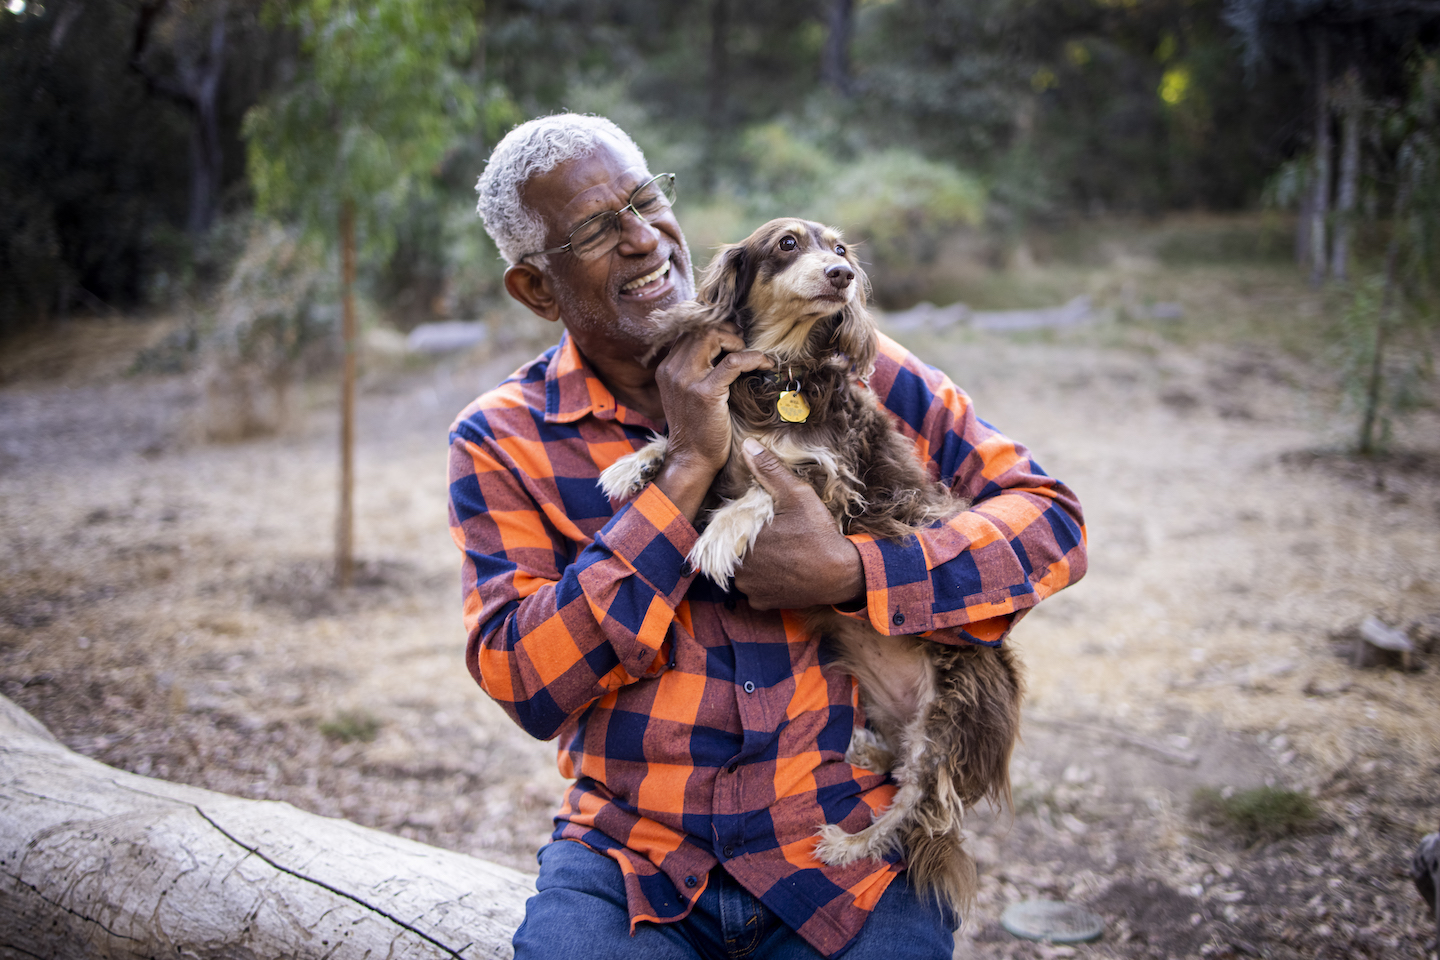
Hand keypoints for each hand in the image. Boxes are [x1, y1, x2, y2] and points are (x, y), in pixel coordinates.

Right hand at [652, 325, 769, 520]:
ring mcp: (686, 380)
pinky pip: (733, 362)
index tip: (734, 341)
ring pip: (713, 338)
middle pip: (701, 330)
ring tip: (752, 356)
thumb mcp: (687, 394)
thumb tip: (721, 349)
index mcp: (666, 369)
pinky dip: (753, 358)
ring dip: (737, 342)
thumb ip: (695, 371)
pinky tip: (764, 364)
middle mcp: (672, 370)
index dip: (715, 331)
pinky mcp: (706, 393)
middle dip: (728, 333)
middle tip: (744, 345)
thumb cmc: (697, 428)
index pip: (690, 333)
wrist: (692, 459)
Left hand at [732, 438, 864, 609]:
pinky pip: (754, 590)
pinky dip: (763, 581)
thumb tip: (748, 445)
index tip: (760, 522)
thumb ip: (769, 470)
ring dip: (753, 563)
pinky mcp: (763, 603)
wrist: (841, 574)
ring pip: (741, 571)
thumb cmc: (818, 533)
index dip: (741, 524)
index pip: (726, 529)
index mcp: (740, 541)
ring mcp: (750, 590)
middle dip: (746, 542)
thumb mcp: (796, 495)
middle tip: (771, 536)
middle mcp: (739, 570)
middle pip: (732, 550)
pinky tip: (780, 570)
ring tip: (776, 552)